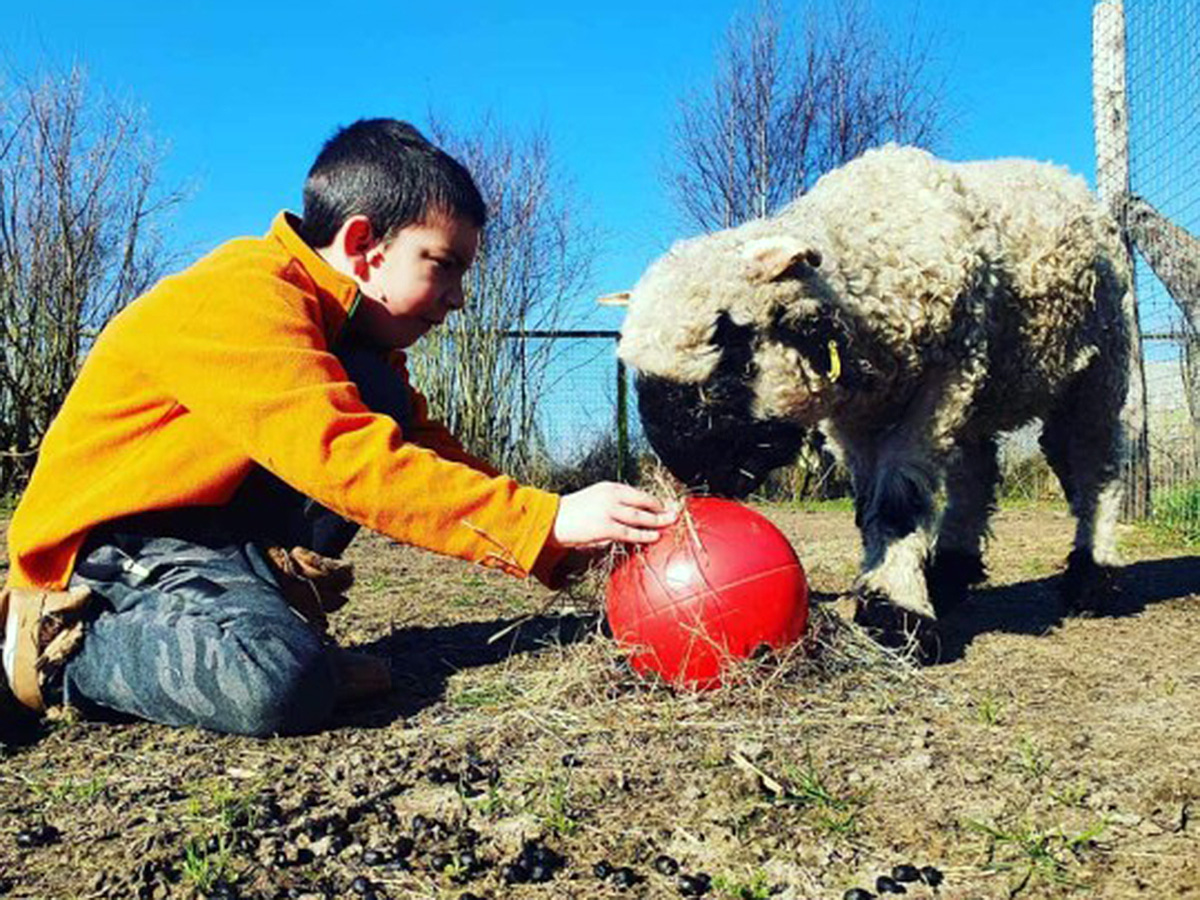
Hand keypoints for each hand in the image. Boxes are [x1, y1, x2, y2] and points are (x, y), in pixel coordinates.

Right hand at [550, 482, 677, 548]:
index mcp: (610, 488)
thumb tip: (632, 518)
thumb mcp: (595, 500)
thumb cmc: (573, 513)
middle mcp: (611, 496)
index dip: (655, 501)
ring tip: (670, 524)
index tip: (667, 505)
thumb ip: (613, 505)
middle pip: (644, 503)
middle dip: (662, 509)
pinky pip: (630, 532)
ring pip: (640, 517)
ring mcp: (609, 511)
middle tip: (676, 513)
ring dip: (658, 521)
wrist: (552, 519)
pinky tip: (655, 536)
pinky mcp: (605, 527)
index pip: (639, 493)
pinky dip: (645, 534)